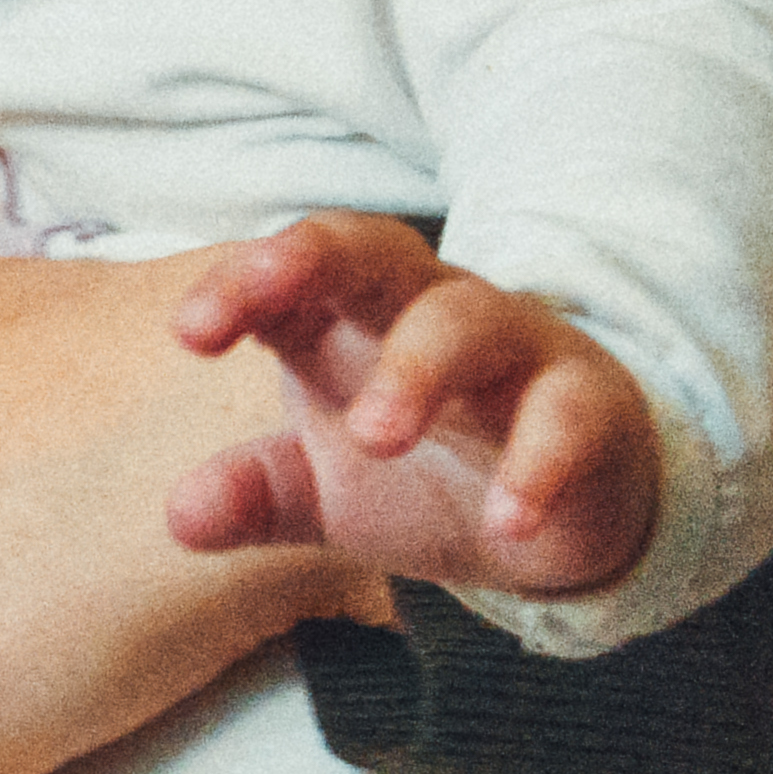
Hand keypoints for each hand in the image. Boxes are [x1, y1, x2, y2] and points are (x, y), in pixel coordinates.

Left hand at [164, 214, 664, 599]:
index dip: (241, 283)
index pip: (291, 270)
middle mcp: (430, 309)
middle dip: (314, 262)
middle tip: (264, 311)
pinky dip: (538, 464)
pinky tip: (507, 522)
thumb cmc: (425, 472)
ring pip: (468, 319)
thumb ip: (258, 494)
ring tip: (378, 437)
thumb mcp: (326, 493)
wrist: (563, 514)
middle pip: (375, 250)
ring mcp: (516, 348)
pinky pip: (567, 415)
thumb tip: (180, 517)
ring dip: (418, 369)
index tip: (191, 332)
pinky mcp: (591, 405)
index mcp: (351, 315)